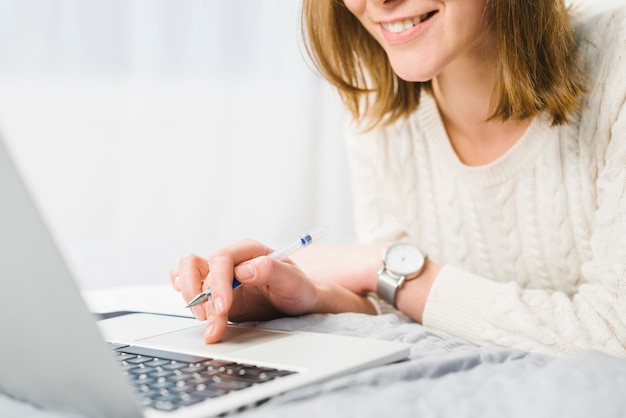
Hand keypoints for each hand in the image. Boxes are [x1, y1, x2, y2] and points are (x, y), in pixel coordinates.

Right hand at [170, 239, 320, 342]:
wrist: (297, 301)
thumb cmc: (297, 288)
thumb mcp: (294, 282)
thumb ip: (272, 271)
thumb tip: (245, 269)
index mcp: (249, 251)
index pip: (222, 258)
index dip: (218, 282)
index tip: (222, 307)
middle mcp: (231, 260)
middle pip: (196, 264)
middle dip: (199, 294)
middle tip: (208, 318)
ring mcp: (219, 274)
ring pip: (186, 271)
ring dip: (189, 297)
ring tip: (205, 320)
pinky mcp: (212, 290)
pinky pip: (186, 284)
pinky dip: (185, 296)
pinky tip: (196, 311)